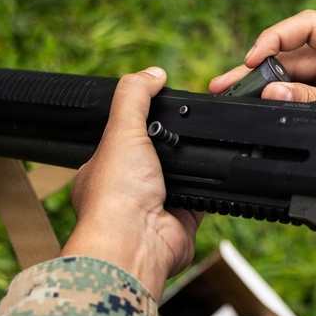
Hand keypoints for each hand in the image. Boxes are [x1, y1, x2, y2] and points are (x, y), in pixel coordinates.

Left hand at [61, 67, 201, 298]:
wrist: (136, 241)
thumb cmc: (115, 195)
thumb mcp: (121, 129)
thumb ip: (134, 96)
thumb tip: (153, 73)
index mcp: (103, 170)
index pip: (122, 140)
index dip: (140, 124)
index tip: (158, 111)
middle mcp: (127, 191)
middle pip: (155, 158)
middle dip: (170, 148)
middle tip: (184, 132)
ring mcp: (155, 207)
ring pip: (180, 178)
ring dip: (190, 169)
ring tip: (197, 151)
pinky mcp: (182, 221)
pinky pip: (203, 199)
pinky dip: (210, 189)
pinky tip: (213, 176)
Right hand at [209, 10, 315, 108]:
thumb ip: (313, 102)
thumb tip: (272, 91)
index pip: (311, 26)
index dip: (276, 38)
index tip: (252, 58)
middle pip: (295, 51)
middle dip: (259, 67)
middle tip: (224, 83)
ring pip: (292, 71)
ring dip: (262, 83)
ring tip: (228, 93)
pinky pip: (301, 88)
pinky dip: (278, 95)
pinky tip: (253, 101)